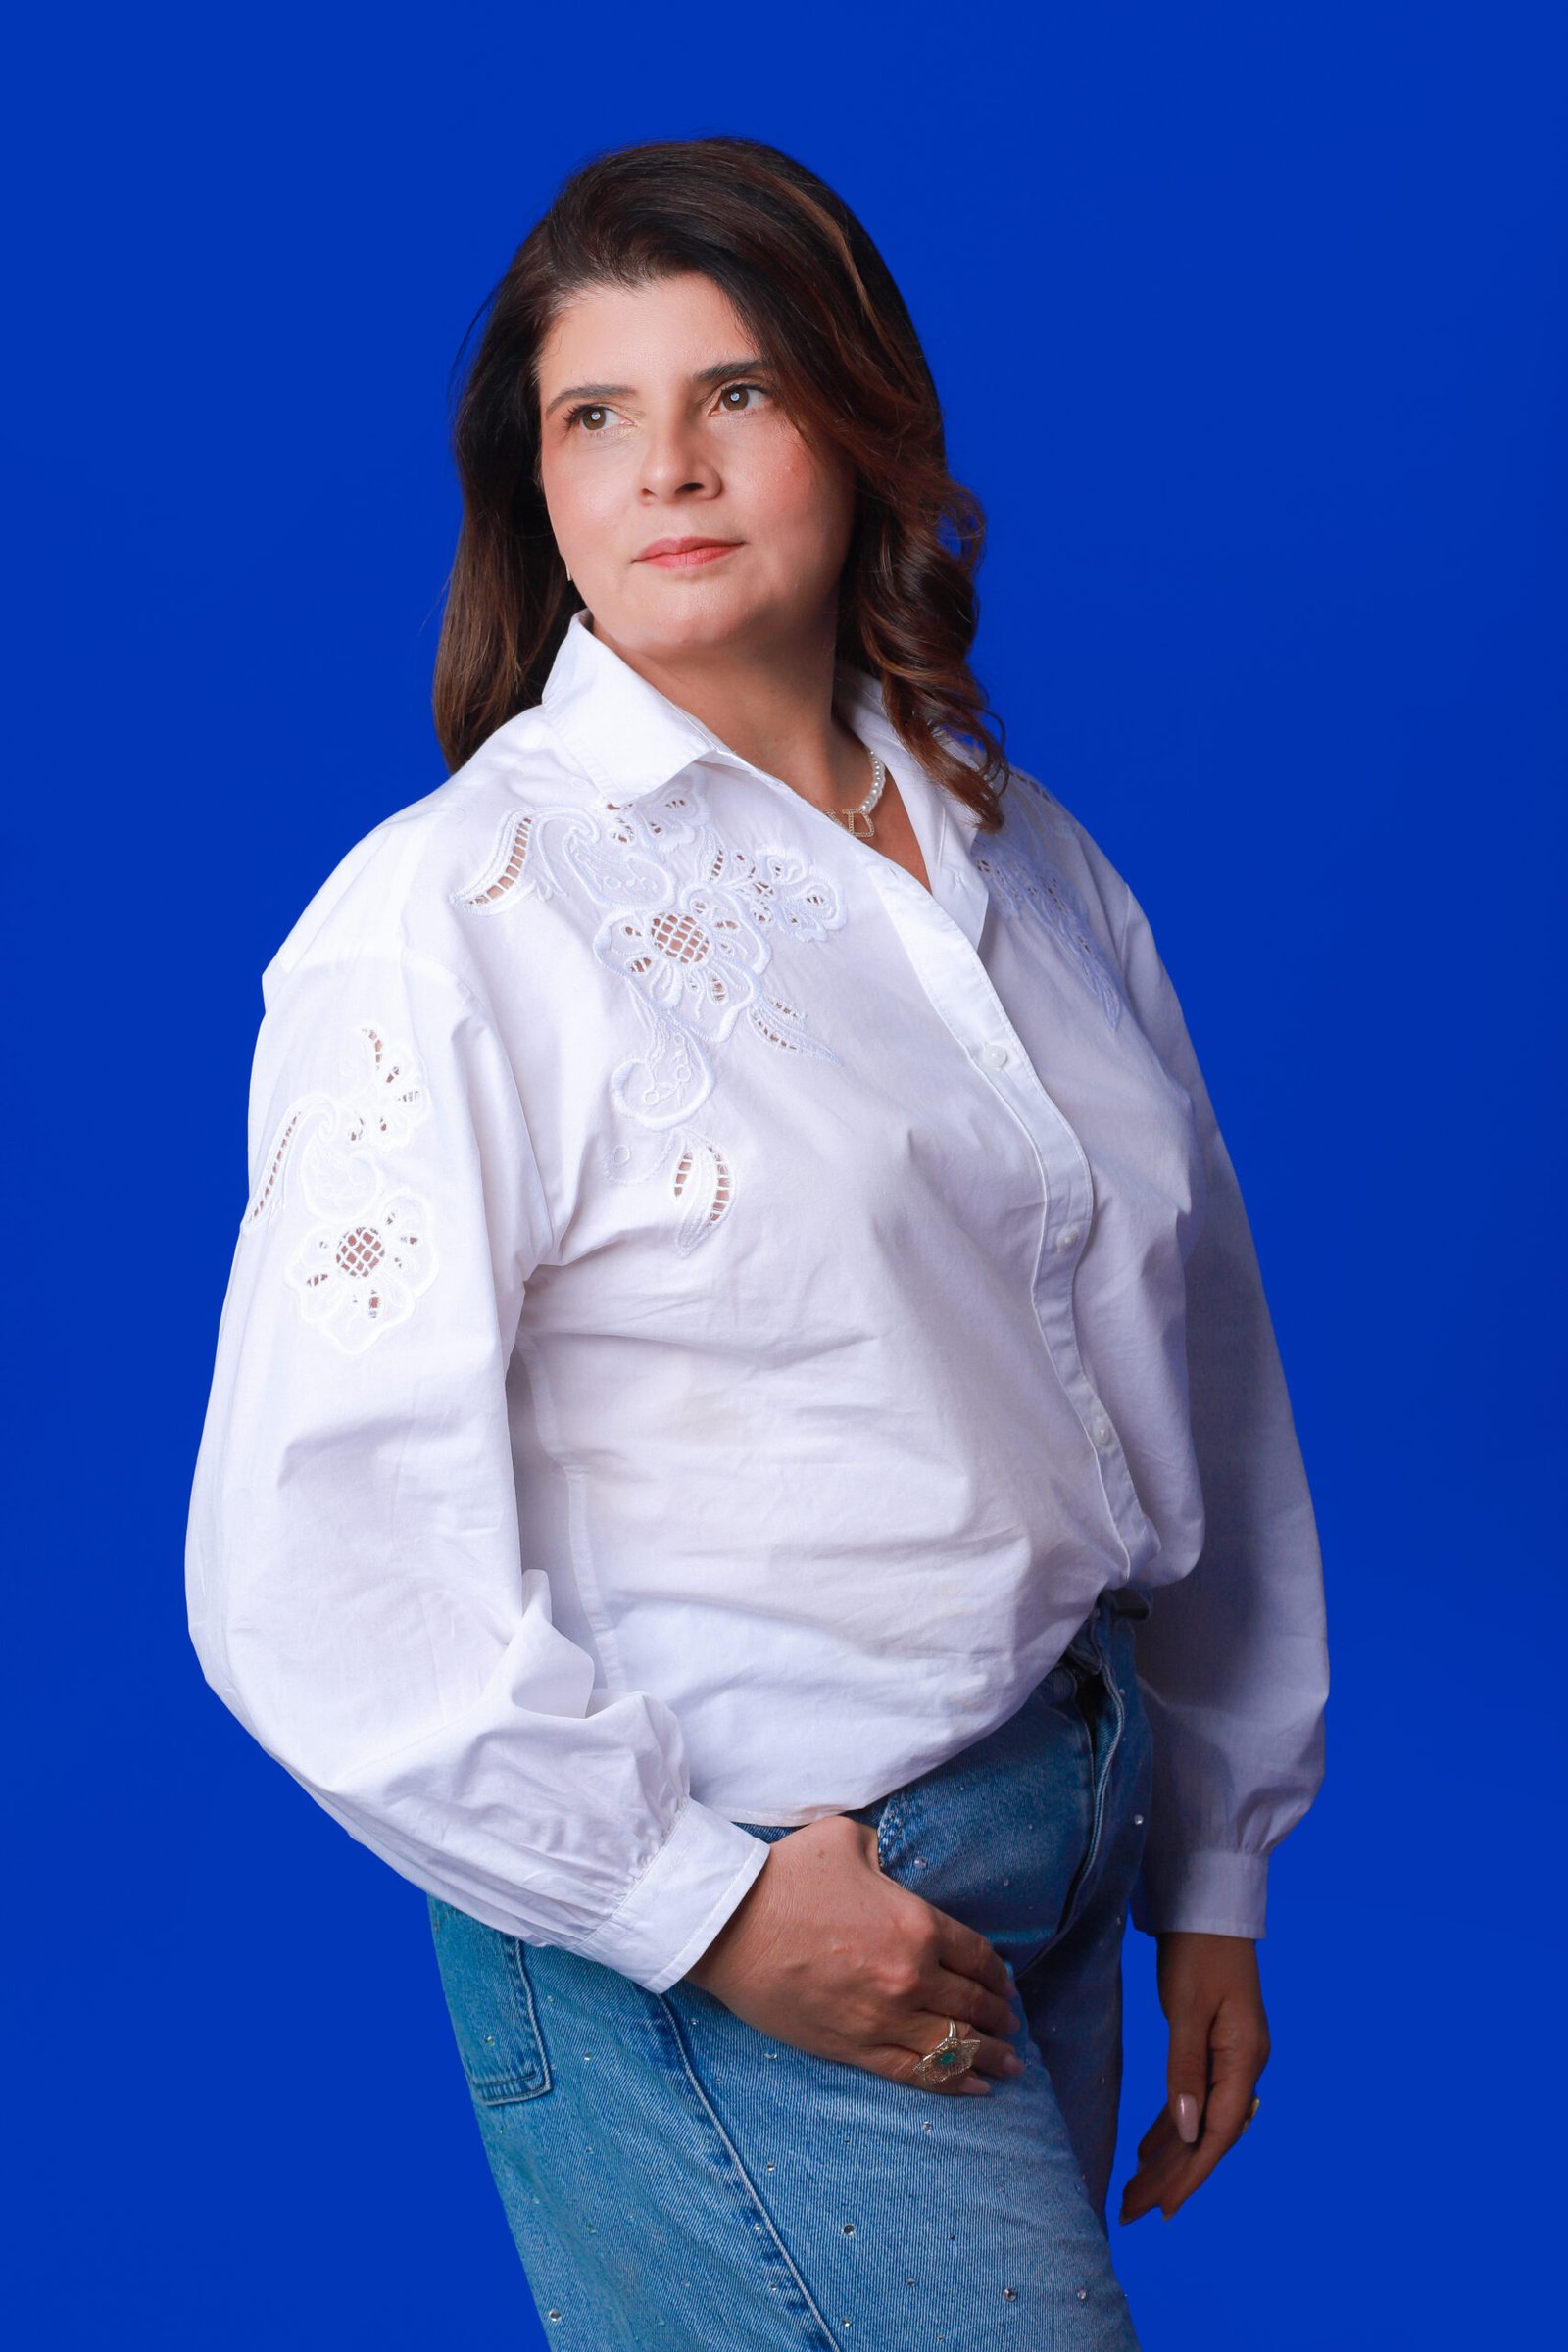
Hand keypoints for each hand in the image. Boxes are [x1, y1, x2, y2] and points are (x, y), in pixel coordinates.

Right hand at [682, 1812, 1024, 2096]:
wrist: (729, 1924)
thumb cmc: (787, 1875)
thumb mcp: (847, 1840)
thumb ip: (885, 1853)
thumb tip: (892, 1864)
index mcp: (916, 1923)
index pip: (977, 1955)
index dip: (998, 1972)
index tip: (1005, 1982)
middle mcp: (911, 1976)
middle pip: (973, 2003)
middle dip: (999, 2015)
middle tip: (1011, 2022)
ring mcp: (884, 2018)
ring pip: (953, 2046)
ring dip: (988, 2056)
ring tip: (1009, 2065)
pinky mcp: (853, 2048)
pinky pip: (915, 2073)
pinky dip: (950, 2083)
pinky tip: (974, 2088)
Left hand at [1119, 1930, 1270, 2222]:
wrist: (1208, 1907)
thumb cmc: (1198, 1952)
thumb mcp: (1187, 2011)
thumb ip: (1186, 2070)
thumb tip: (1186, 2132)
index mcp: (1245, 2061)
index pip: (1218, 2133)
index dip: (1192, 2174)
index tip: (1164, 2209)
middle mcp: (1244, 2066)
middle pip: (1208, 2134)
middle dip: (1173, 2176)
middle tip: (1134, 2211)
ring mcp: (1231, 2057)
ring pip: (1199, 2120)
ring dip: (1170, 2156)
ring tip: (1136, 2191)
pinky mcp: (1215, 2046)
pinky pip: (1194, 2097)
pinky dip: (1171, 2124)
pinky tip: (1149, 2149)